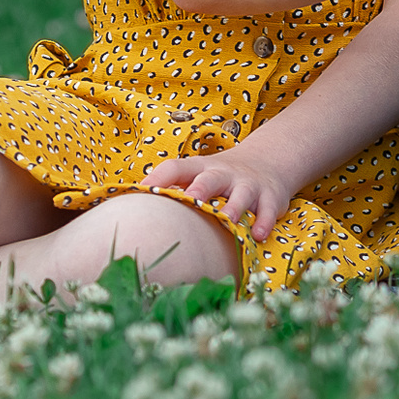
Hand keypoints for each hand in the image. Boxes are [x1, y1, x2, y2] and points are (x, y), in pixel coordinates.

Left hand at [139, 141, 298, 243]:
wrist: (268, 162)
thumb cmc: (219, 178)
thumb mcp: (197, 176)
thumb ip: (172, 190)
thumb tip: (128, 209)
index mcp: (200, 168)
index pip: (176, 167)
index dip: (159, 177)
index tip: (142, 191)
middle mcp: (224, 174)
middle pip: (210, 178)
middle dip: (201, 189)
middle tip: (192, 201)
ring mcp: (248, 184)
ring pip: (241, 195)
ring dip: (234, 207)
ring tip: (227, 220)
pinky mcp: (270, 197)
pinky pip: (269, 210)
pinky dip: (265, 222)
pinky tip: (258, 235)